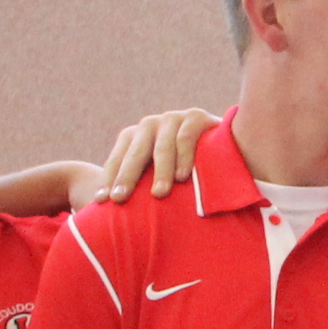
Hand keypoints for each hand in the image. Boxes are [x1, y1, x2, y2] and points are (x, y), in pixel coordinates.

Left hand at [96, 108, 220, 201]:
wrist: (226, 144)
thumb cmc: (188, 169)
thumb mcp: (159, 173)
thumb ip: (141, 185)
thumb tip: (108, 211)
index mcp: (135, 137)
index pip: (118, 159)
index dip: (110, 179)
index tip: (101, 201)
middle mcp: (150, 125)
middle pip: (136, 153)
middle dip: (127, 177)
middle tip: (120, 199)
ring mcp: (173, 119)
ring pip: (162, 147)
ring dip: (160, 172)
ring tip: (158, 194)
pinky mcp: (196, 116)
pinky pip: (186, 138)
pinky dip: (184, 157)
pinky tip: (183, 177)